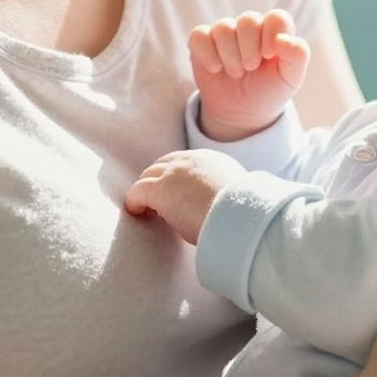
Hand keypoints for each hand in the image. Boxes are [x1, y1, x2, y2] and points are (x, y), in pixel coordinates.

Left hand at [124, 149, 243, 243]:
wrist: (238, 216)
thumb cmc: (242, 213)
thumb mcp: (238, 194)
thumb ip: (226, 192)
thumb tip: (227, 204)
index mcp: (211, 160)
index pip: (185, 162)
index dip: (176, 176)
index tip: (175, 190)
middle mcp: (190, 160)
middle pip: (163, 165)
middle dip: (157, 180)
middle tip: (154, 199)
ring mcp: (172, 174)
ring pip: (148, 176)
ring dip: (145, 191)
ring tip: (144, 208)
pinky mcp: (159, 191)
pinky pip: (137, 192)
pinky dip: (134, 202)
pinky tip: (136, 213)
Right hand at [188, 10, 308, 141]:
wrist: (243, 112)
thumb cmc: (270, 90)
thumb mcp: (291, 78)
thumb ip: (298, 55)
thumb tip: (282, 39)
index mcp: (275, 30)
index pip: (276, 18)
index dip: (272, 36)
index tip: (269, 57)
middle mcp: (250, 27)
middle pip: (248, 19)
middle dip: (250, 49)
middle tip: (251, 68)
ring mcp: (225, 33)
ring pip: (223, 28)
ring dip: (230, 56)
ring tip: (236, 73)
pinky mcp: (203, 42)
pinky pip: (199, 36)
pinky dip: (207, 54)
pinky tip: (216, 69)